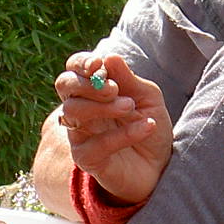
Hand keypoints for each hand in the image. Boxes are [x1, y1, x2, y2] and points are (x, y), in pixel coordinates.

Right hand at [53, 52, 171, 203]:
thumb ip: (129, 80)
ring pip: (73, 112)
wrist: (159, 166)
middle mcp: (80, 109)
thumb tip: (110, 57)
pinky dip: (123, 134)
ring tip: (132, 108)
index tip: (98, 64)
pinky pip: (96, 143)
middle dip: (87, 83)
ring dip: (104, 107)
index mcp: (92, 90)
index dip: (80, 63)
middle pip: (64, 85)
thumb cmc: (149, 125)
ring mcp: (79, 134)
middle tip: (114, 90)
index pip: (74, 69)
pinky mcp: (86, 158)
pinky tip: (147, 127)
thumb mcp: (148, 98)